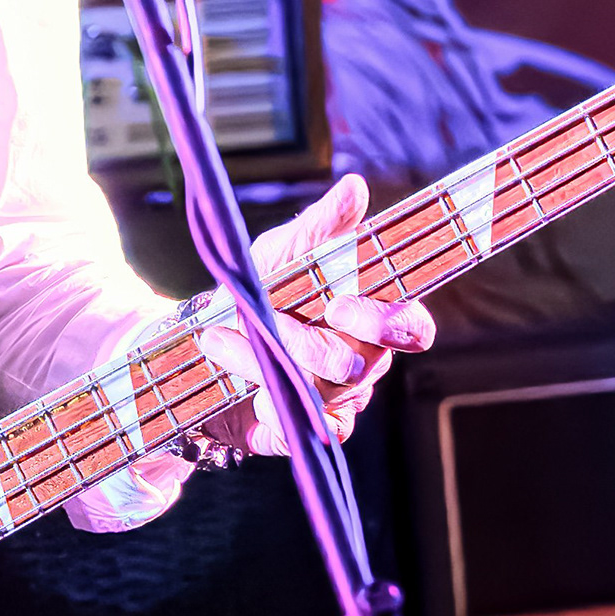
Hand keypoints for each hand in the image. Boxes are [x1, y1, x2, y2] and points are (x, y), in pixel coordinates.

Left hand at [198, 173, 434, 458]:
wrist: (202, 339)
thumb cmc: (259, 290)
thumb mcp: (280, 252)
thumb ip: (320, 225)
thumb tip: (355, 186)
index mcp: (371, 317)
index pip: (411, 327)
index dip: (389, 323)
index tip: (338, 305)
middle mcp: (364, 362)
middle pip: (368, 365)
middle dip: (317, 346)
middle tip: (274, 325)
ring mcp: (339, 400)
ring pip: (324, 392)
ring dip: (267, 360)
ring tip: (222, 336)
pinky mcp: (304, 429)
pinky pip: (301, 426)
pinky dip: (269, 403)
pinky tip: (241, 382)